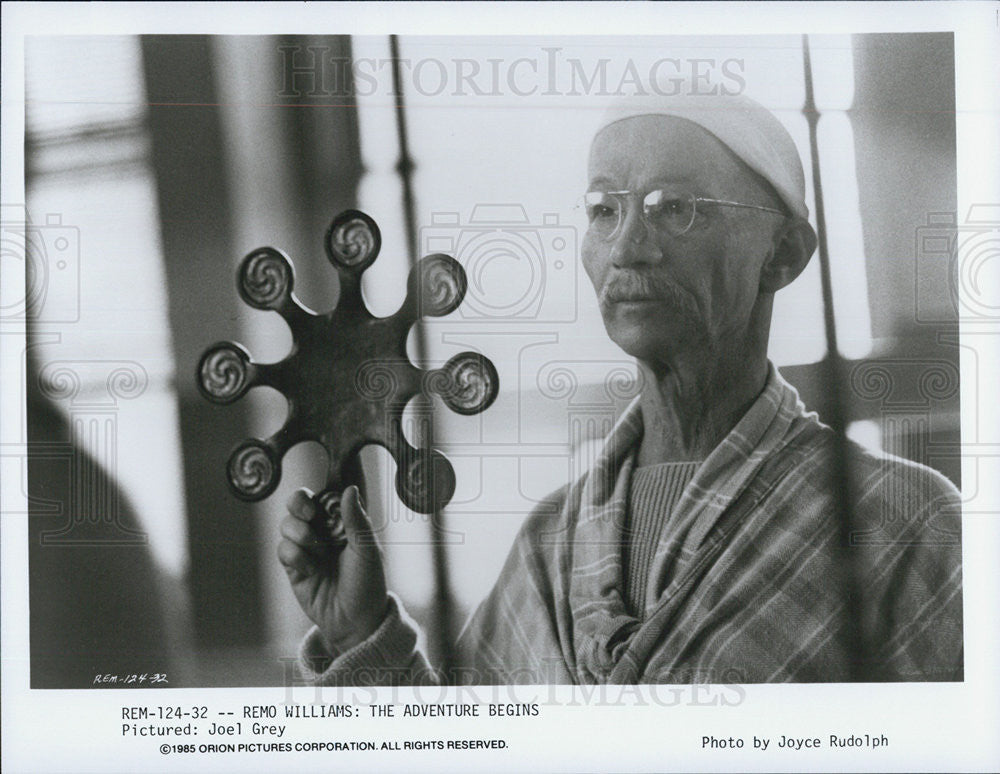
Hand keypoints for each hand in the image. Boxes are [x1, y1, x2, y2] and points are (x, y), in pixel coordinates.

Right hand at [277, 485, 388, 655]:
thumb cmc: (367, 584)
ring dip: (298, 532)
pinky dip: (294, 555)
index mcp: (342, 523)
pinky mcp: (293, 567)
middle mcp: (322, 532)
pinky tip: (309, 568)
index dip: (315, 495)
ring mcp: (307, 548)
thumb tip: (349, 489)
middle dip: (297, 504)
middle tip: (309, 515)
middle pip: (297, 504)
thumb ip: (356, 520)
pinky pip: (283, 549)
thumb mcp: (367, 550)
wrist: (354, 621)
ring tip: (315, 548)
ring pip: (287, 525)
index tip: (318, 503)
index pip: (322, 497)